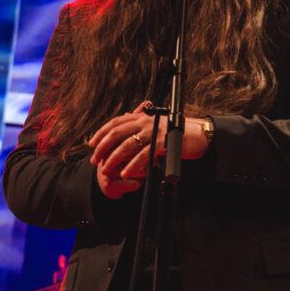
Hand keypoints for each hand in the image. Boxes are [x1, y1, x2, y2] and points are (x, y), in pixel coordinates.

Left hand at [89, 103, 211, 190]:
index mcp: (142, 116)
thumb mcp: (155, 126)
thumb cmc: (176, 132)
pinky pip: (143, 155)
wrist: (198, 135)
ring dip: (114, 159)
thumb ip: (140, 129)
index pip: (115, 122)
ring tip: (106, 170)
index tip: (91, 144)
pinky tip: (125, 173)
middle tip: (95, 160)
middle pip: (116, 133)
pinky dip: (132, 165)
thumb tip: (123, 134)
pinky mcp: (162, 143)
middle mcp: (145, 121)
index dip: (101, 132)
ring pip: (127, 145)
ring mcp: (153, 131)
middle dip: (103, 147)